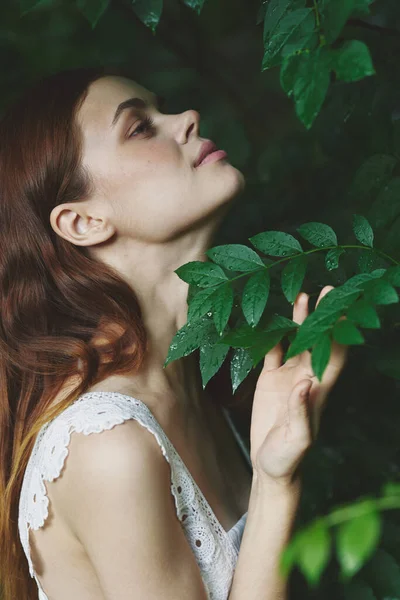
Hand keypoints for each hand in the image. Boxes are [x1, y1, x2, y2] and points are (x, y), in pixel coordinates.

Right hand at [249, 286, 347, 485]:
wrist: (269, 466)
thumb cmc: (288, 458)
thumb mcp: (297, 439)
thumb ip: (301, 412)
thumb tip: (305, 383)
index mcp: (318, 389)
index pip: (333, 354)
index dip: (339, 332)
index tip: (342, 308)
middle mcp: (306, 377)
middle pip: (316, 340)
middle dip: (322, 316)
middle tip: (326, 289)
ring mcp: (288, 377)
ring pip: (295, 340)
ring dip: (298, 320)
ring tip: (299, 295)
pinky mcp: (269, 379)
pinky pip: (271, 351)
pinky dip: (270, 335)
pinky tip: (267, 318)